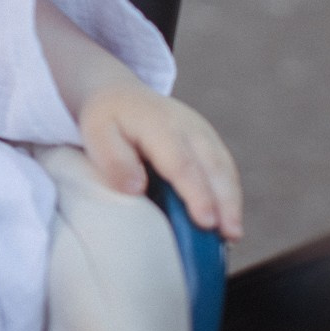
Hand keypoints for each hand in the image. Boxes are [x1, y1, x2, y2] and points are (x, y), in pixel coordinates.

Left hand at [77, 82, 242, 240]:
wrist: (123, 95)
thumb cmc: (107, 120)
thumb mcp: (96, 134)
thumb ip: (114, 160)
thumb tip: (137, 188)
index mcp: (159, 125)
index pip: (182, 164)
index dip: (196, 194)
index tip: (206, 221)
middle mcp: (189, 127)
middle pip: (212, 167)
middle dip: (225, 202)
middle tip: (230, 235)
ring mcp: (203, 133)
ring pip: (224, 169)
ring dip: (232, 202)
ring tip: (233, 234)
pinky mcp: (209, 142)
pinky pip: (224, 169)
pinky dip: (229, 195)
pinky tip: (228, 219)